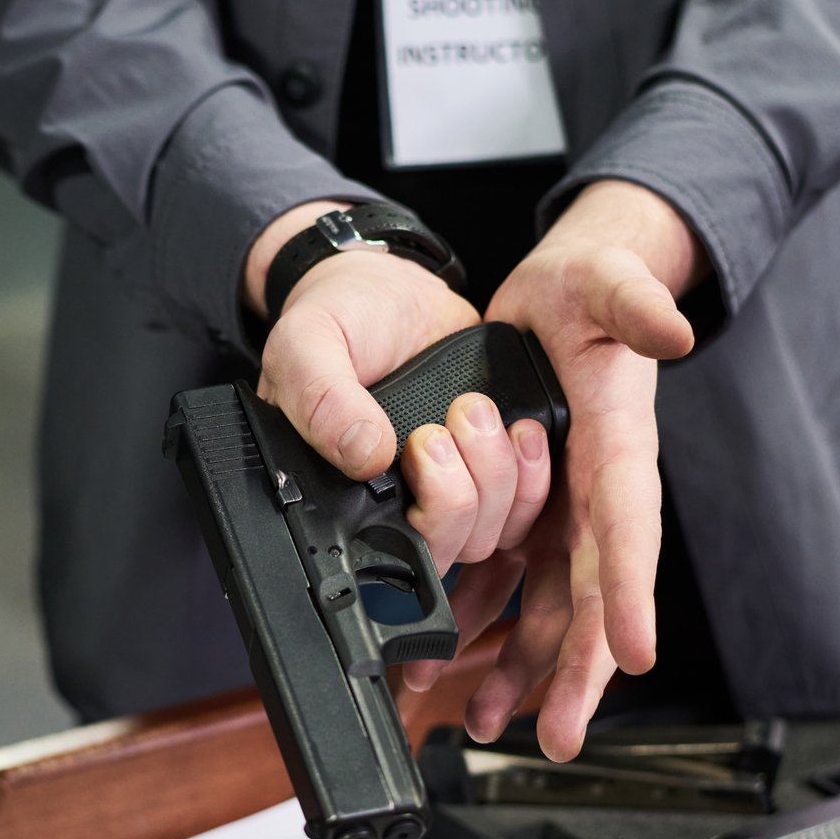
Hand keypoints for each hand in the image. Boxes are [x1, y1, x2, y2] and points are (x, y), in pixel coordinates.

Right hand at [252, 207, 547, 607]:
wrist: (387, 286)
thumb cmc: (337, 317)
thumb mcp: (307, 343)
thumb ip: (322, 398)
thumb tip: (364, 455)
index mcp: (342, 492)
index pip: (384, 552)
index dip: (420, 522)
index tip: (422, 448)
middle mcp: (397, 502)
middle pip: (449, 548)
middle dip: (462, 493)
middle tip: (455, 417)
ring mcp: (449, 486)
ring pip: (490, 532)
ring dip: (498, 476)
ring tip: (475, 407)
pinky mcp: (489, 465)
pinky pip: (525, 504)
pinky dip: (532, 473)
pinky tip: (520, 427)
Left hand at [454, 181, 706, 759]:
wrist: (566, 290)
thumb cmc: (594, 288)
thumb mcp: (610, 283)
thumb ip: (637, 304)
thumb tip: (673, 328)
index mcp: (621, 451)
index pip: (630, 530)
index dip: (632, 593)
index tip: (634, 655)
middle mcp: (594, 494)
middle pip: (592, 596)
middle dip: (578, 670)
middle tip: (560, 735)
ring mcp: (560, 507)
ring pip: (546, 604)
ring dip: (521, 666)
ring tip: (488, 722)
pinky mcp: (525, 506)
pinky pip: (504, 577)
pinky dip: (480, 621)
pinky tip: (450, 662)